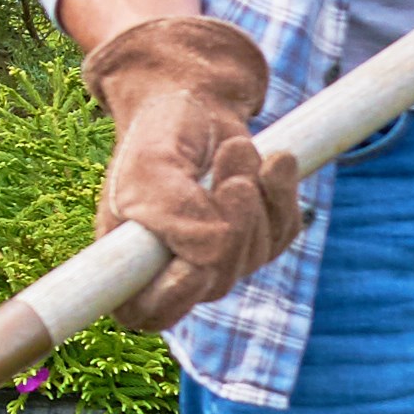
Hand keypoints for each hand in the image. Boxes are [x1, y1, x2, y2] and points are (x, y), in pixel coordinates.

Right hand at [82, 0, 297, 330]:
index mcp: (130, 262)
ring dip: (255, 194)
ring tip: (236, 149)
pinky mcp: (258, 238)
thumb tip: (215, 250)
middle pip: (215, 279)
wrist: (194, 102)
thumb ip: (172, 213)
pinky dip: (282, 192)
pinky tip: (273, 162)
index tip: (194, 263)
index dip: (175, 295)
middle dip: (231, 219)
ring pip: (254, 254)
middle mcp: (175, 270)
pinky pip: (284, 231)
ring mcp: (220, 258)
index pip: (150, 311)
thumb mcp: (151, 166)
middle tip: (227, 166)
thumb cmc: (160, 135)